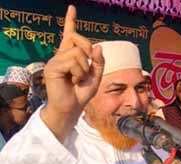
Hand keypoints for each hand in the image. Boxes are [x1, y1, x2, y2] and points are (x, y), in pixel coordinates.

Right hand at [40, 5, 104, 141]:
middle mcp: (61, 55)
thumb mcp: (96, 76)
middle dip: (88, 52)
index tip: (72, 8)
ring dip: (84, 68)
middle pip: (78, 39)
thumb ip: (98, 61)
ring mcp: (55, 60)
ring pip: (79, 53)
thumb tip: (98, 46)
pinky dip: (79, 72)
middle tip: (85, 71)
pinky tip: (72, 81)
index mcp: (70, 55)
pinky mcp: (53, 67)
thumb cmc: (81, 93)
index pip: (69, 34)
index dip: (70, 20)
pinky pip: (73, 62)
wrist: (72, 108)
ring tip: (77, 79)